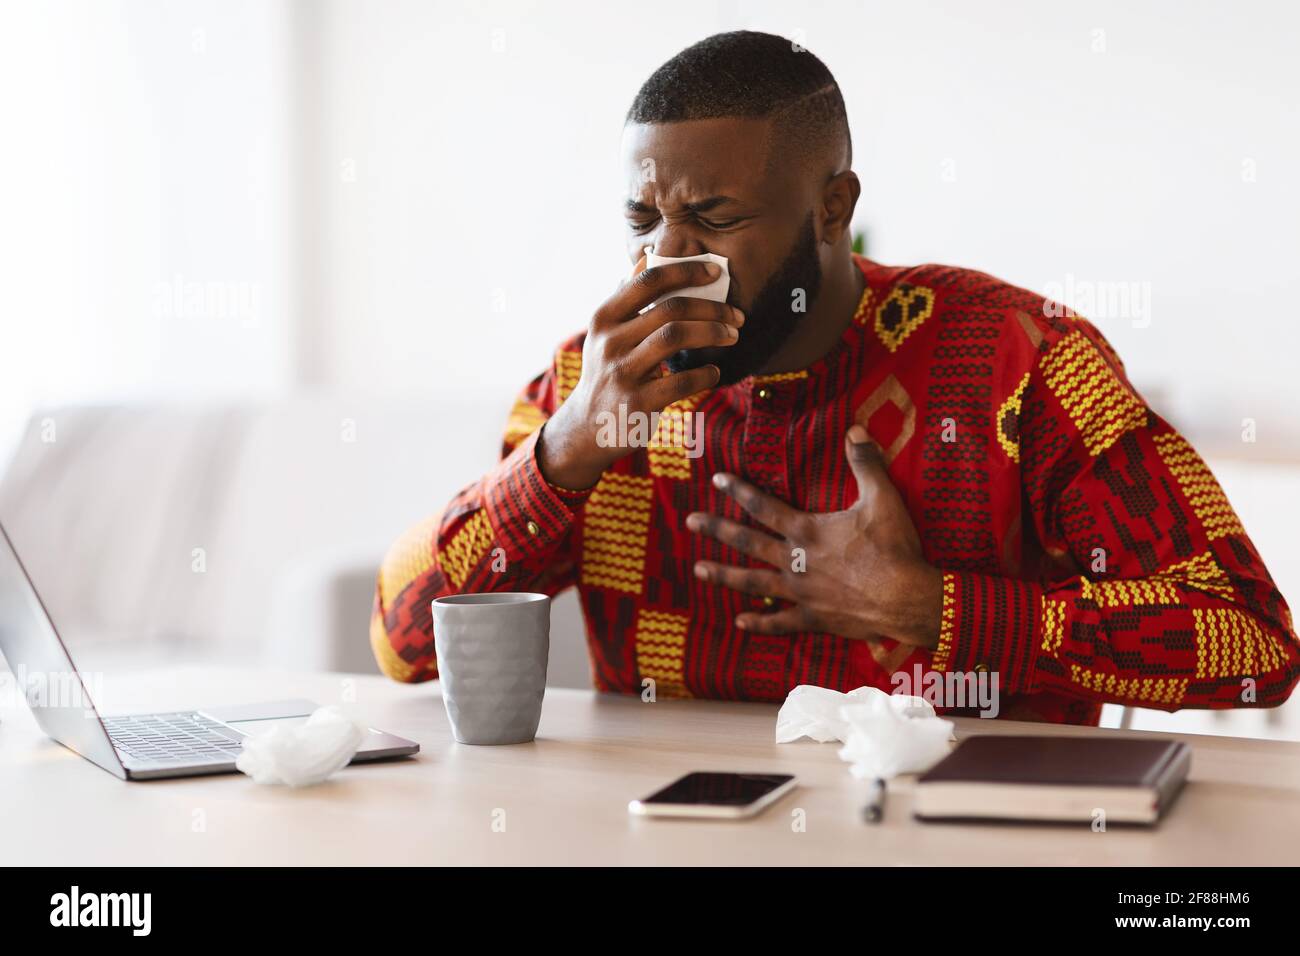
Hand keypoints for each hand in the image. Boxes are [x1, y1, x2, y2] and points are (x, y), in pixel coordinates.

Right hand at [538, 257, 744, 489]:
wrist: (587, 427)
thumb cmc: (606, 372)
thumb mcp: (605, 333)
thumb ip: (627, 298)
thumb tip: (649, 258)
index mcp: (604, 318)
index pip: (647, 281)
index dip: (685, 271)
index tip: (715, 273)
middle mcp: (610, 342)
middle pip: (670, 309)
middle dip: (712, 308)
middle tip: (737, 315)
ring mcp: (622, 373)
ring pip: (675, 337)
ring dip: (713, 333)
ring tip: (732, 336)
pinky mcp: (637, 403)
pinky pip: (682, 381)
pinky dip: (705, 374)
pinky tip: (713, 372)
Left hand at [685, 425, 942, 647]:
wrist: (907, 599)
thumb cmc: (895, 548)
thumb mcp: (883, 498)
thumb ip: (866, 463)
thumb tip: (856, 429)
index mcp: (807, 530)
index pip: (764, 505)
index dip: (738, 490)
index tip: (716, 479)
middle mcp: (795, 560)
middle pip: (748, 542)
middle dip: (716, 530)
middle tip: (689, 521)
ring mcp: (801, 592)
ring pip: (753, 581)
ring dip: (724, 575)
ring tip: (697, 570)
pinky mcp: (813, 618)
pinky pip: (780, 622)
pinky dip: (760, 622)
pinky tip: (739, 622)